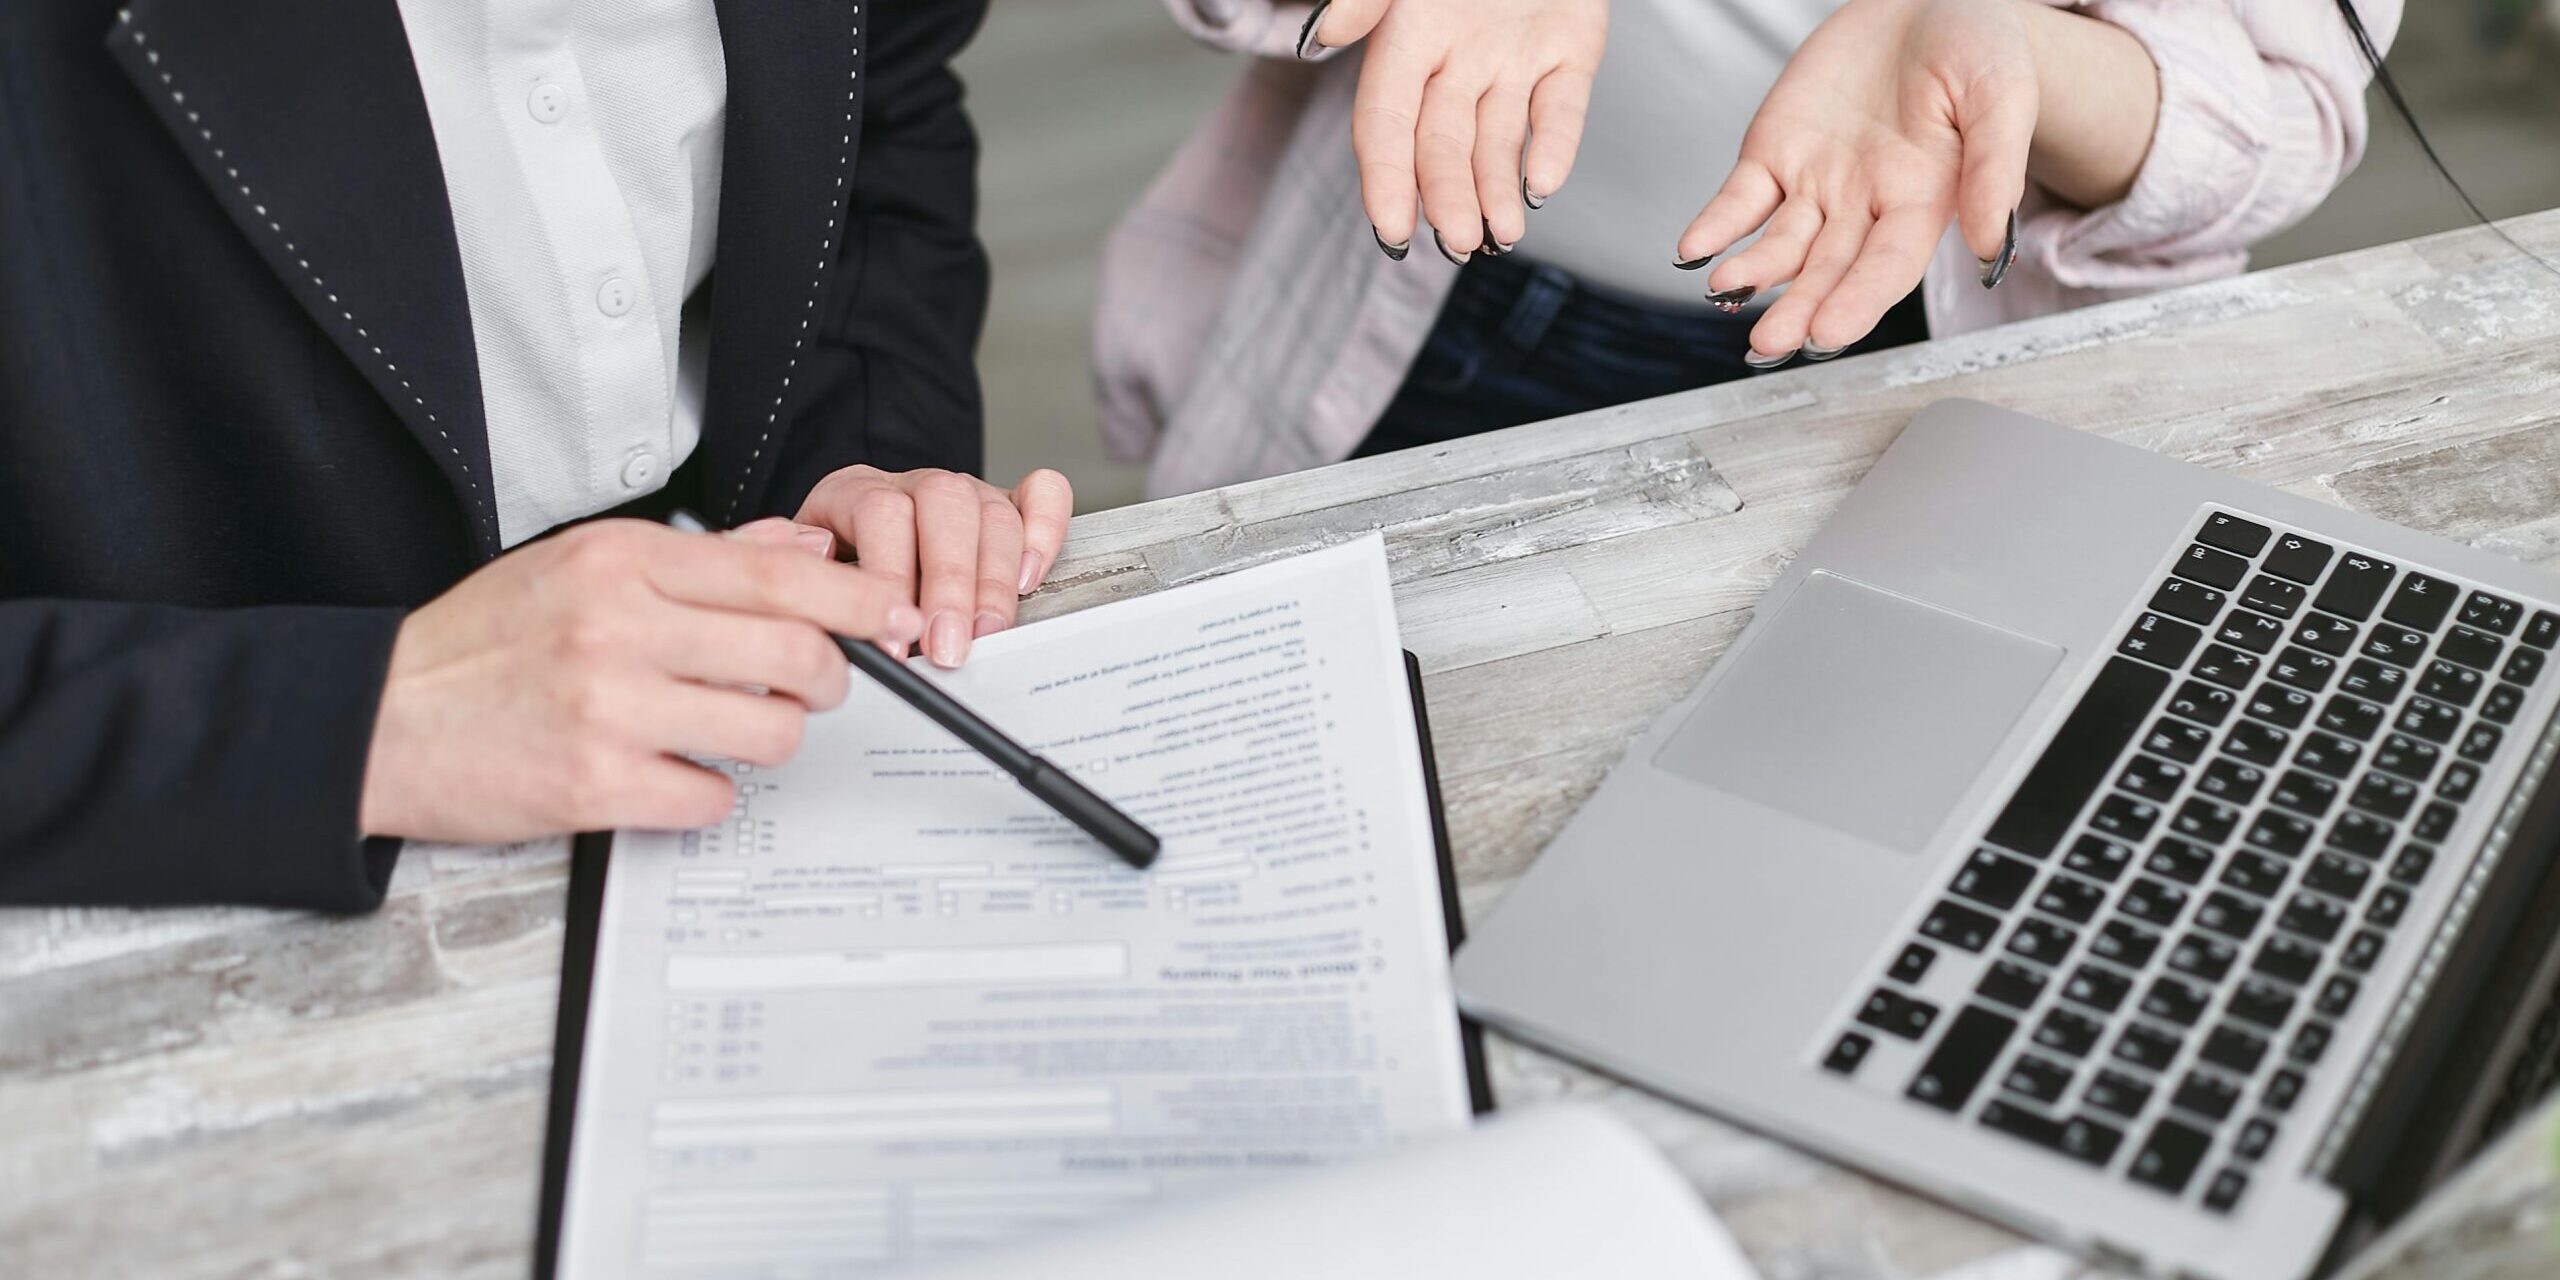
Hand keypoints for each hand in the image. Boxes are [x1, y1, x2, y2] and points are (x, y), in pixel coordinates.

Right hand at [358, 520, 923, 842]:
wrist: (376, 718)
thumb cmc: (484, 642)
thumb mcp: (582, 566)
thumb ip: (701, 559)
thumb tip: (805, 550)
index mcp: (621, 560)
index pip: (777, 574)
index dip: (856, 599)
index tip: (891, 617)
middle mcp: (618, 625)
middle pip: (795, 654)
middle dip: (828, 680)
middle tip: (811, 688)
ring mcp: (607, 708)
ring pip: (769, 731)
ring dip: (770, 739)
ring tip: (728, 730)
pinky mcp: (594, 784)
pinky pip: (711, 797)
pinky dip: (707, 793)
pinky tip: (670, 774)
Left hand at [793, 466, 1072, 668]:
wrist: (850, 549)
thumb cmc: (831, 576)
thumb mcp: (803, 578)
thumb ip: (809, 583)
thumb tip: (835, 602)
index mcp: (855, 492)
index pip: (880, 514)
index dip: (890, 579)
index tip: (893, 642)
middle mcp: (915, 485)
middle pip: (944, 506)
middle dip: (950, 585)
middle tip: (946, 648)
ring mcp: (967, 492)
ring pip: (993, 512)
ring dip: (994, 581)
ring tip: (985, 635)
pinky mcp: (1009, 505)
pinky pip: (1043, 494)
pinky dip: (1045, 532)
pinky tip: (1030, 578)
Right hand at [1309, 0, 1605, 261]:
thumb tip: (1323, 37)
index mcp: (1408, 38)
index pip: (1385, 124)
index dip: (1385, 179)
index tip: (1391, 230)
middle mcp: (1456, 59)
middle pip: (1441, 145)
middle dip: (1447, 198)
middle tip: (1458, 243)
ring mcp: (1511, 60)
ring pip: (1497, 142)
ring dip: (1495, 193)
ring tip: (1501, 235)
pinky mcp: (1568, 54)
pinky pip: (1559, 110)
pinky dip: (1553, 147)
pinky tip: (1543, 185)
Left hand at [1676, 0, 2036, 362]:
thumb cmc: (1978, 47)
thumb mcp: (2001, 96)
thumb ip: (1994, 168)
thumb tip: (1988, 245)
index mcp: (1923, 202)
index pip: (1887, 267)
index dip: (1858, 301)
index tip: (1828, 332)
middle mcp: (1865, 206)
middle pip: (1827, 270)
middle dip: (1797, 308)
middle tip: (1769, 342)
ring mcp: (1816, 184)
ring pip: (1780, 245)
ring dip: (1753, 273)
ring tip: (1726, 289)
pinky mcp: (1775, 154)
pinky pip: (1739, 200)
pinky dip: (1715, 226)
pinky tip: (1693, 251)